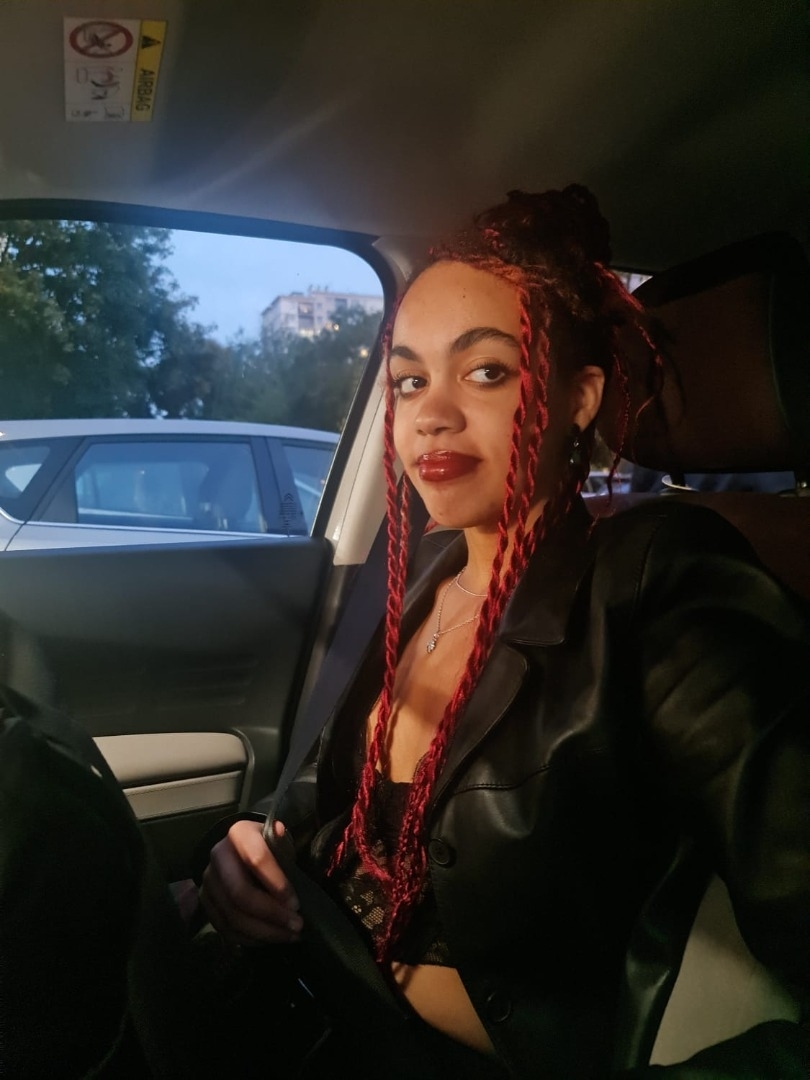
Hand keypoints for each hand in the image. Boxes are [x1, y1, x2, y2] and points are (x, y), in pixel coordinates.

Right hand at [199, 819, 302, 945]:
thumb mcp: (277, 838)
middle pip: (240, 893)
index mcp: (238, 834)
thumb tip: (279, 831)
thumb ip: (281, 840)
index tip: (296, 903)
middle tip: (297, 925)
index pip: (256, 859)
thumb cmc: (266, 846)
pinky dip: (251, 938)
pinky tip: (271, 938)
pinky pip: (226, 929)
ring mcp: (208, 882)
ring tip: (290, 936)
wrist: (239, 851)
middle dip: (271, 914)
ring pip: (232, 917)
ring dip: (264, 932)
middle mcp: (217, 857)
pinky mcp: (206, 904)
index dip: (277, 883)